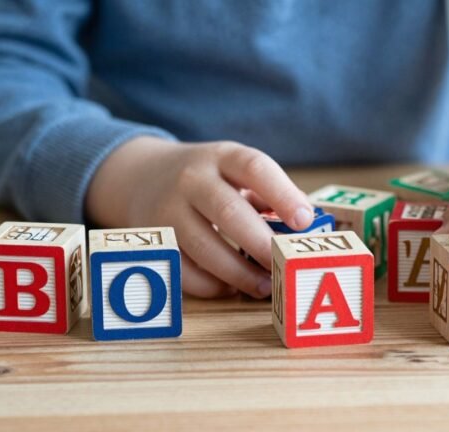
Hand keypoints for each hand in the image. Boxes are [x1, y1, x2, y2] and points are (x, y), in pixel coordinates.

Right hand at [86, 137, 313, 297]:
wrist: (140, 176)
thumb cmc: (208, 178)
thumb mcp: (235, 169)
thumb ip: (271, 192)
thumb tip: (309, 224)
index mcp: (222, 157)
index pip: (255, 168)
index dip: (282, 195)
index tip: (305, 221)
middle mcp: (191, 180)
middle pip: (228, 212)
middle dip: (261, 243)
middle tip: (285, 265)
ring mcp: (168, 210)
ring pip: (204, 247)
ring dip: (239, 273)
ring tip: (265, 286)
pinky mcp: (155, 241)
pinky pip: (184, 270)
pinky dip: (212, 285)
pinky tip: (232, 287)